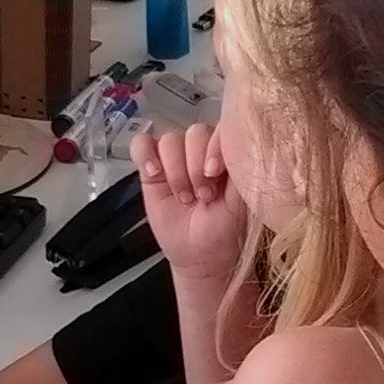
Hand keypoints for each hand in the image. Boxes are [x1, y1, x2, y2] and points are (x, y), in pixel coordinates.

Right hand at [130, 123, 248, 287]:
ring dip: (175, 170)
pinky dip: (146, 156)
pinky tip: (154, 174)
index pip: (220, 129)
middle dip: (195, 167)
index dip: (214, 147)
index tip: (214, 173)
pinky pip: (142, 145)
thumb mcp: (241, 200)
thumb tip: (239, 141)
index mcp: (227, 151)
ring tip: (184, 196)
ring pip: (169, 140)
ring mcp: (176, 157)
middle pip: (194, 133)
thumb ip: (240, 169)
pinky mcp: (151, 168)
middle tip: (202, 195)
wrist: (201, 254)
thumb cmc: (225, 228)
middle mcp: (202, 150)